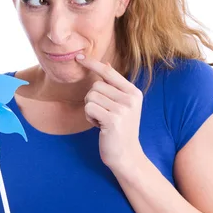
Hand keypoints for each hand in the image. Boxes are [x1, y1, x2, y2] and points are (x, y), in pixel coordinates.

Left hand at [75, 54, 144, 170]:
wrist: (126, 155)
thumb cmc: (120, 129)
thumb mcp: (123, 105)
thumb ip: (115, 86)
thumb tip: (105, 65)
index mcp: (134, 92)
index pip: (109, 72)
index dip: (93, 63)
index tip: (78, 57)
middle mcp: (130, 99)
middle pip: (96, 85)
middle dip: (92, 99)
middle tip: (102, 113)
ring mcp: (122, 109)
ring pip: (91, 96)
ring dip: (90, 109)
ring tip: (101, 120)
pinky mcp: (112, 120)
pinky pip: (89, 108)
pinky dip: (89, 117)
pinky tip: (99, 126)